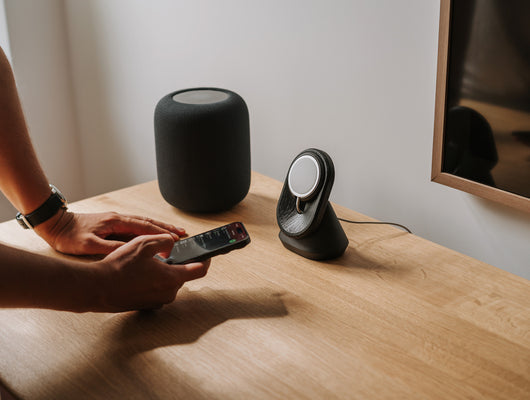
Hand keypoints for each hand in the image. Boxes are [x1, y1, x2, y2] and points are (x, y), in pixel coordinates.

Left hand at [35, 210, 185, 254]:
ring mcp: (116, 220)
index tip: (176, 238)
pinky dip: (148, 229)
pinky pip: (136, 226)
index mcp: (116, 222)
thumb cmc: (70, 236)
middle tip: (182, 233)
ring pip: (143, 223)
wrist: (55, 225)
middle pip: (148, 222)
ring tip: (174, 232)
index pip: (144, 227)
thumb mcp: (89, 245)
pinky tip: (153, 234)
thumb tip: (130, 251)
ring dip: (160, 227)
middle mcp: (119, 218)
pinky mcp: (112, 224)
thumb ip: (110, 248)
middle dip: (166, 228)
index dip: (161, 233)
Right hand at [95, 234, 209, 311]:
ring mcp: (157, 302)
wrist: (96, 288)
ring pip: (168, 283)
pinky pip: (156, 291)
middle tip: (161, 254)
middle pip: (182, 276)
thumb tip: (172, 245)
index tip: (206, 254)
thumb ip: (164, 240)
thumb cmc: (119, 267)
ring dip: (162, 273)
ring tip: (144, 265)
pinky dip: (152, 282)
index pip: (200, 270)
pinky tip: (137, 275)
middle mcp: (168, 294)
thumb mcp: (143, 243)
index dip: (206, 260)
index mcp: (171, 278)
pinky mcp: (147, 306)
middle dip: (175, 264)